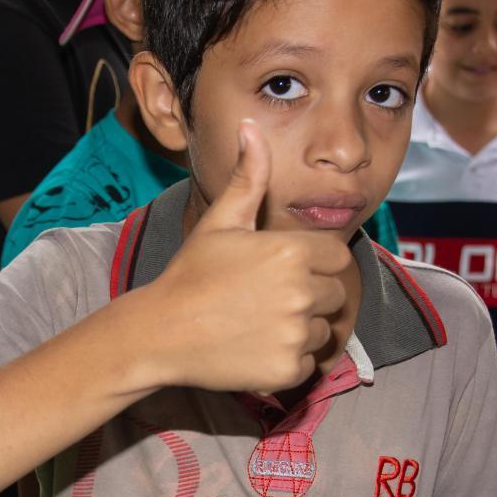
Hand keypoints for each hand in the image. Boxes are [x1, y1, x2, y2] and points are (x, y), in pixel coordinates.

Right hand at [144, 120, 350, 393]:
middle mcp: (301, 292)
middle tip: (264, 301)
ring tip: (256, 324)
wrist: (160, 332)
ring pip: (321, 331)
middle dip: (308, 298)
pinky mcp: (288, 370)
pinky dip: (286, 362)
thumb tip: (251, 127)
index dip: (313, 265)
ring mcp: (295, 333)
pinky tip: (254, 349)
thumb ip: (248, 177)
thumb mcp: (220, 221)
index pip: (336, 258)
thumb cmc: (191, 274)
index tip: (281, 273)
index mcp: (292, 251)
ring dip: (298, 331)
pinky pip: (307, 364)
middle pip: (334, 296)